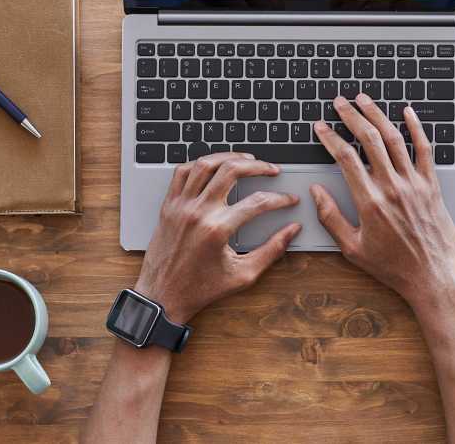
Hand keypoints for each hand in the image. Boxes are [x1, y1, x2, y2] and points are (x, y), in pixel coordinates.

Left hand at [135, 152, 301, 323]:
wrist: (162, 296)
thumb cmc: (201, 289)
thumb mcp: (243, 275)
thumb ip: (272, 251)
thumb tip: (291, 231)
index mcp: (218, 230)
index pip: (258, 202)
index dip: (280, 198)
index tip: (289, 199)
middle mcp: (198, 212)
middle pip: (231, 171)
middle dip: (258, 166)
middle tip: (272, 169)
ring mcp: (180, 206)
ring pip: (205, 164)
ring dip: (229, 157)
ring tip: (246, 159)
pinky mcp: (168, 206)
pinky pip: (182, 173)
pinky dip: (199, 164)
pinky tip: (214, 166)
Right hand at [310, 95, 454, 308]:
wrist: (433, 277)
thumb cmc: (392, 266)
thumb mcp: (352, 248)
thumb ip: (331, 217)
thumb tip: (316, 193)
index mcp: (370, 202)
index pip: (346, 158)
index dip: (330, 137)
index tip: (321, 127)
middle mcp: (392, 187)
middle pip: (369, 139)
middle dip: (351, 116)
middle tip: (340, 102)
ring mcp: (414, 184)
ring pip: (394, 138)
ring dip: (377, 115)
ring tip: (364, 100)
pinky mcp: (431, 185)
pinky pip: (424, 149)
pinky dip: (416, 128)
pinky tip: (408, 113)